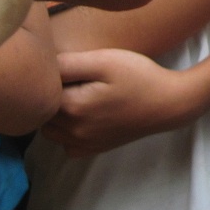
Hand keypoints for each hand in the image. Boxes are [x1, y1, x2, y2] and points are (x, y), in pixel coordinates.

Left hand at [43, 49, 193, 155]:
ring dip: (54, 115)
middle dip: (47, 97)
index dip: (48, 77)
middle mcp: (73, 131)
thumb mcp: (105, 60)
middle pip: (42, 113)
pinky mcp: (94, 149)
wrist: (169, 104)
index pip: (41, 92)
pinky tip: (81, 115)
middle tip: (70, 77)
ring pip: (50, 131)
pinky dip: (66, 132)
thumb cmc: (139, 77)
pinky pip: (66, 145)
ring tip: (73, 94)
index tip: (65, 66)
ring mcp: (84, 143)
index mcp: (73, 107)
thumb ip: (70, 63)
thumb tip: (42, 66)